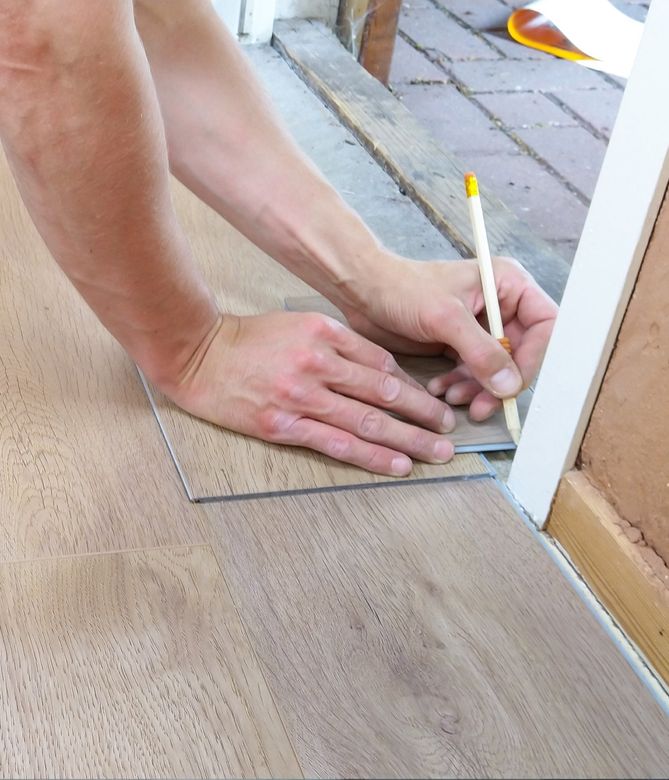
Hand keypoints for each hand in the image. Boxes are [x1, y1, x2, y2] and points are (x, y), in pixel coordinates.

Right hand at [164, 310, 458, 474]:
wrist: (199, 354)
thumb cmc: (251, 339)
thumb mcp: (299, 324)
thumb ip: (339, 343)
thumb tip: (382, 371)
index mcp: (325, 333)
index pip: (382, 363)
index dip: (414, 386)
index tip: (433, 401)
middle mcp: (317, 363)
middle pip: (383, 392)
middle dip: (423, 414)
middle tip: (449, 430)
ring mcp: (301, 396)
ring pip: (367, 420)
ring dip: (408, 439)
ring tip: (436, 452)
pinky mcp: (283, 425)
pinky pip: (336, 444)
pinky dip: (371, 456)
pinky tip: (396, 465)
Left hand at [338, 254, 557, 420]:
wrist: (364, 292)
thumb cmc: (403, 289)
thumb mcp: (446, 318)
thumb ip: (482, 351)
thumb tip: (510, 386)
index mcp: (507, 284)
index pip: (544, 325)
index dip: (534, 357)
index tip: (512, 384)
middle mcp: (500, 305)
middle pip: (521, 354)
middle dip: (499, 382)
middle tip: (481, 406)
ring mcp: (480, 327)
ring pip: (496, 369)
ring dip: (477, 389)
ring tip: (451, 397)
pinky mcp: (460, 344)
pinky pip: (472, 373)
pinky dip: (460, 385)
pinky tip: (439, 390)